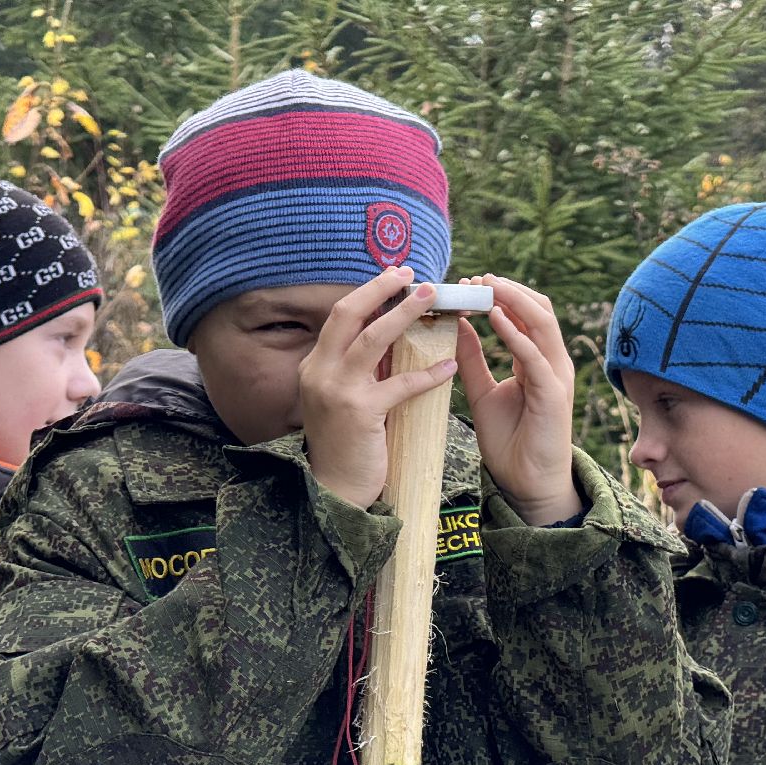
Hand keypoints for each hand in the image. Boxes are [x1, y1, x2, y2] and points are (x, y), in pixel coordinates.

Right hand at [299, 267, 456, 507]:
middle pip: (349, 314)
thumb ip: (362, 369)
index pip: (341, 316)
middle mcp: (319, 371)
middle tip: (412, 274)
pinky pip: (400, 385)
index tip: (395, 276)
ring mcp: (336, 391)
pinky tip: (450, 368)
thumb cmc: (347, 444)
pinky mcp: (359, 414)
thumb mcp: (346, 398)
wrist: (336, 489)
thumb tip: (395, 335)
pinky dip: (428, 375)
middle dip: (381, 289)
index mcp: (315, 364)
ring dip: (405, 314)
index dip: (368, 292)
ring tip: (433, 299)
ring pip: (373, 339)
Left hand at [454, 274, 581, 524]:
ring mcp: (556, 376)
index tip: (467, 283)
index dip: (499, 294)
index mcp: (536, 360)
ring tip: (485, 286)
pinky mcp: (553, 394)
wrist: (527, 484)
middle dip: (508, 288)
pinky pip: (535, 355)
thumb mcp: (482, 392)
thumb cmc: (510, 441)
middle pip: (538, 309)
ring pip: (542, 322)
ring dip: (513, 299)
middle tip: (476, 278)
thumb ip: (471, 359)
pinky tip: (494, 318)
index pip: (524, 314)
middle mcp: (551, 362)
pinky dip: (515, 333)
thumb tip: (455, 324)